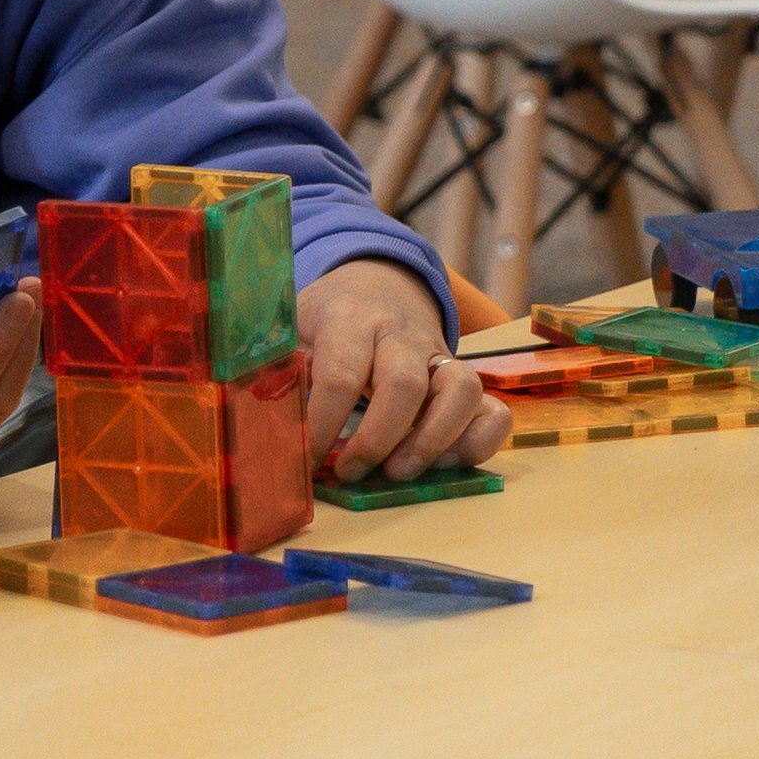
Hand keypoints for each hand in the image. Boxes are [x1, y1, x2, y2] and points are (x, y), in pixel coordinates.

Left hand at [300, 258, 511, 482]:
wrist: (379, 286)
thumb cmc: (329, 320)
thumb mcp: (294, 328)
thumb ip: (281, 368)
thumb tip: (263, 419)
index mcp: (350, 320)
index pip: (340, 374)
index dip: (324, 424)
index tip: (308, 461)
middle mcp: (402, 335)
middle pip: (404, 384)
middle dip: (378, 438)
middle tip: (353, 472)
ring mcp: (441, 356)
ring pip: (461, 389)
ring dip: (433, 441)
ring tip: (399, 471)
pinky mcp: (466, 380)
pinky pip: (494, 408)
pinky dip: (479, 441)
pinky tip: (446, 464)